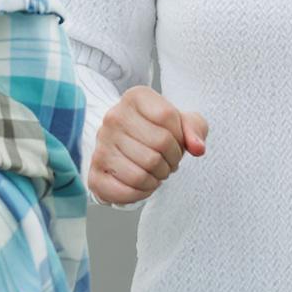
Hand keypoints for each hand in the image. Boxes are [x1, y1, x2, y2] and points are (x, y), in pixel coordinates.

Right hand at [88, 85, 207, 205]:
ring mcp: (101, 145)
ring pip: (142, 173)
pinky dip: (141, 194)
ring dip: (157, 179)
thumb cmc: (159, 133)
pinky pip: (124, 192)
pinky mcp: (94, 171)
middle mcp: (113, 117)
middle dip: (172, 162)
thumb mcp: (182, 123)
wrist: (129, 146)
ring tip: (156, 173)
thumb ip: (195, 129)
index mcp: (135, 97)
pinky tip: (144, 184)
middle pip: (158, 146)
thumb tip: (197, 148)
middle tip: (168, 163)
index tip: (177, 143)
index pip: (167, 116)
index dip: (180, 138)